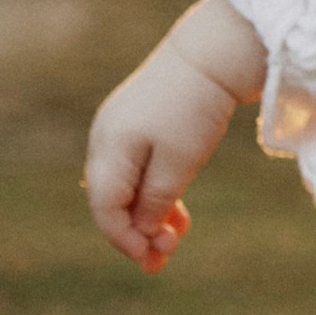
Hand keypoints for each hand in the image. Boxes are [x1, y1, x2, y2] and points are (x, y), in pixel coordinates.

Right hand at [84, 0, 266, 270]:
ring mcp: (120, 130)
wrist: (211, 54)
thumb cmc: (196, 108)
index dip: (124, 239)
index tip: (151, 260)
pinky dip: (157, 194)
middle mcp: (106, 140)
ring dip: (149, 217)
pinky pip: (139, 170)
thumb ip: (156, 199)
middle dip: (136, 233)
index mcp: (110, 147)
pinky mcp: (139, 126)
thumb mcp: (179, 161)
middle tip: (165, 260)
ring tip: (177, 240)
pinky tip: (178, 216)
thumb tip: (141, 232)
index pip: (104, 208)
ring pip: (127, 187)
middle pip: (111, 200)